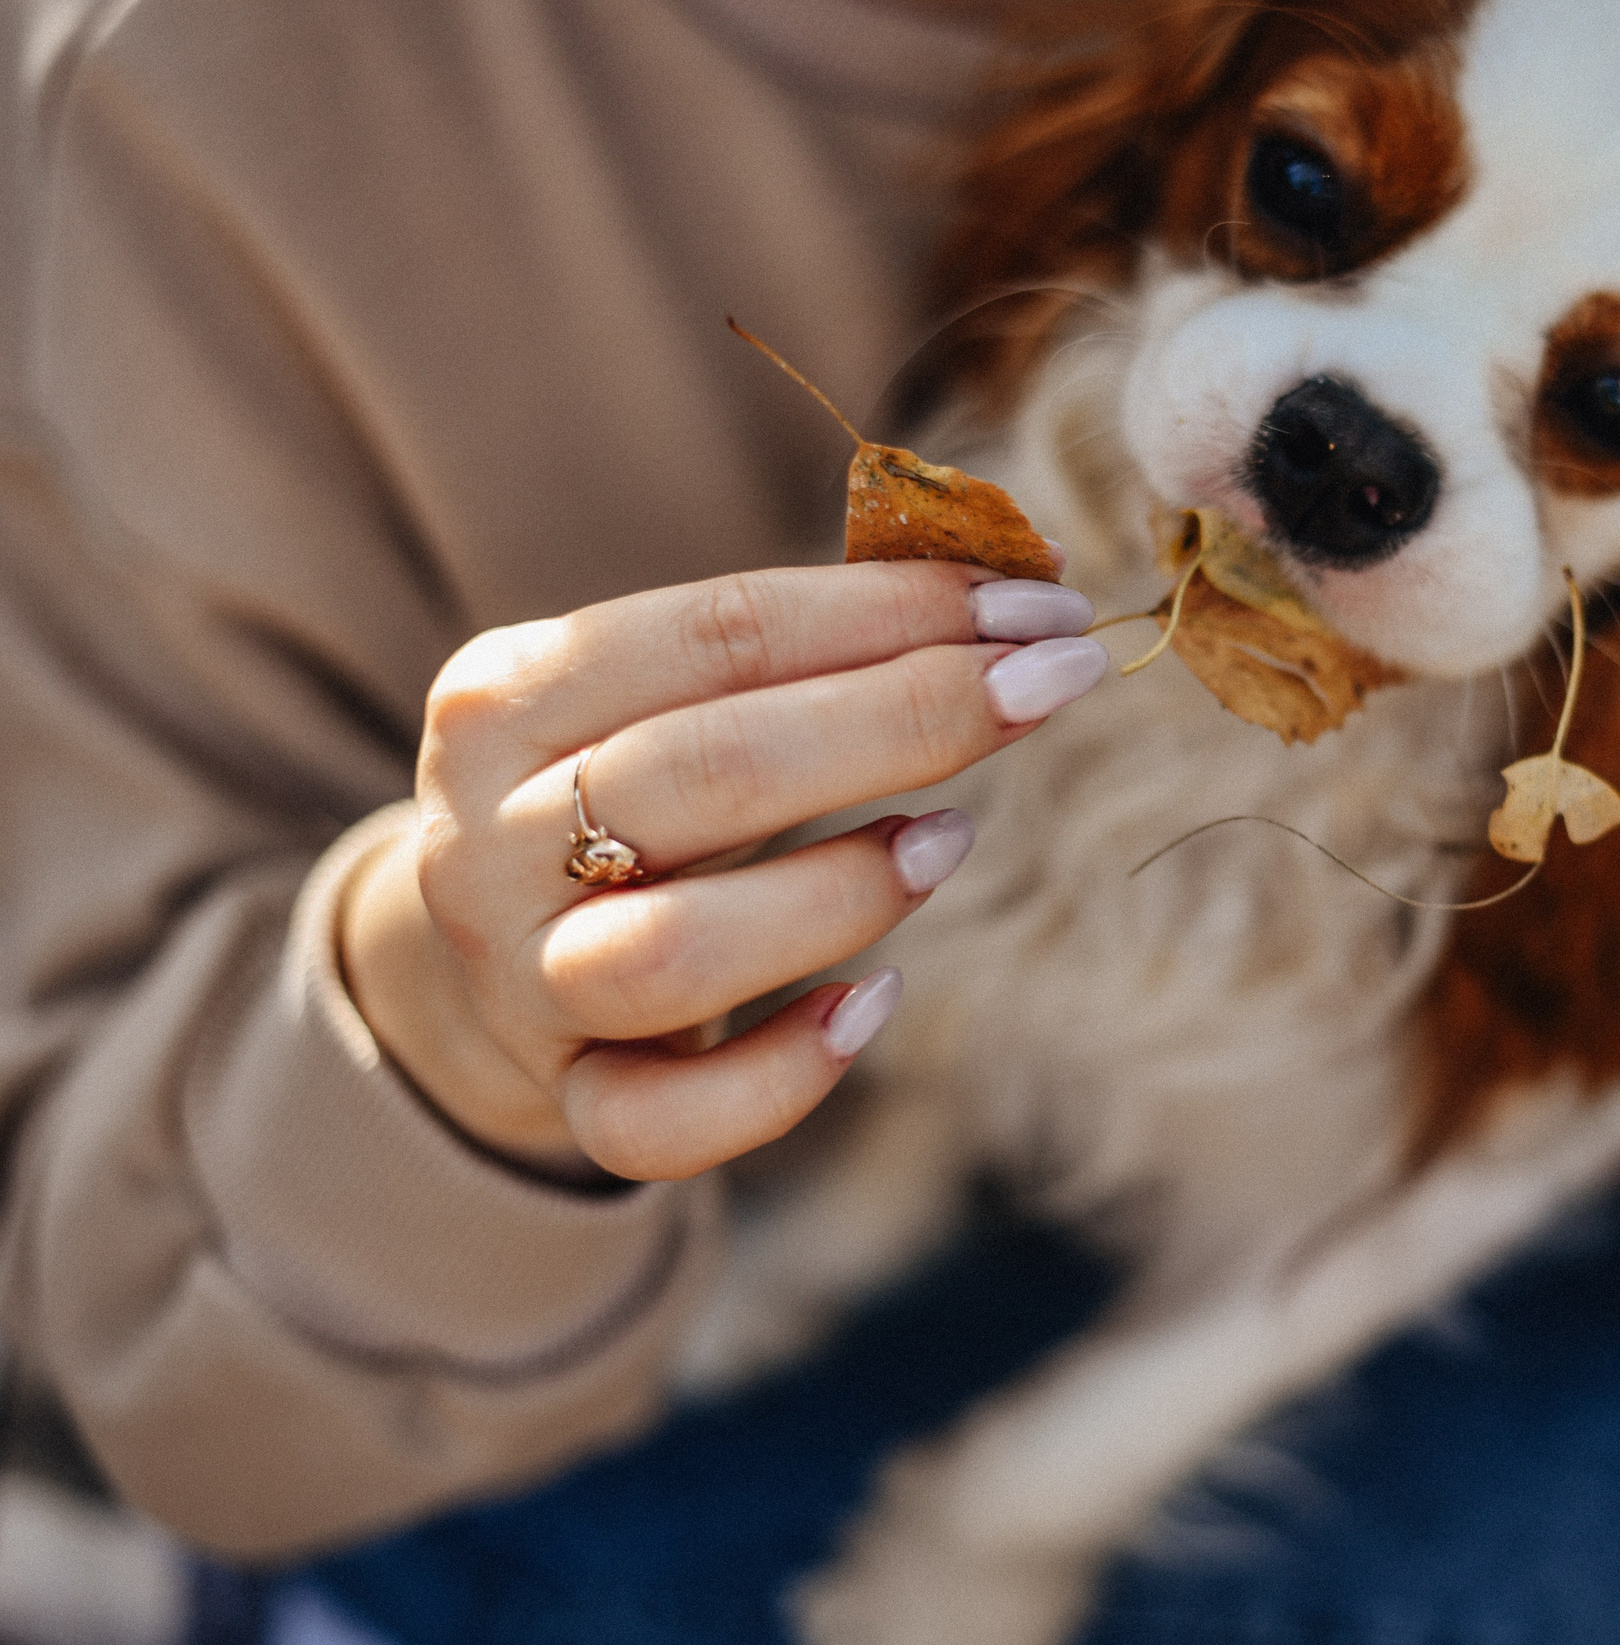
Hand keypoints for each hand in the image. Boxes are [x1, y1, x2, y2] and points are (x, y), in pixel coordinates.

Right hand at [340, 562, 1103, 1181]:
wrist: (504, 961)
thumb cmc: (644, 798)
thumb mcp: (679, 700)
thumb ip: (821, 645)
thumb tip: (1027, 586)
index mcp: (506, 698)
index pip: (716, 633)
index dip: (892, 611)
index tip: (1039, 607)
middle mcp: (486, 839)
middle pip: (702, 771)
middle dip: (903, 718)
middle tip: (1046, 686)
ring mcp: (522, 982)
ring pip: (673, 950)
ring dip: (838, 891)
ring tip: (951, 840)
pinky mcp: (571, 1098)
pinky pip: (662, 1121)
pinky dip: (783, 1074)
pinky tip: (875, 1004)